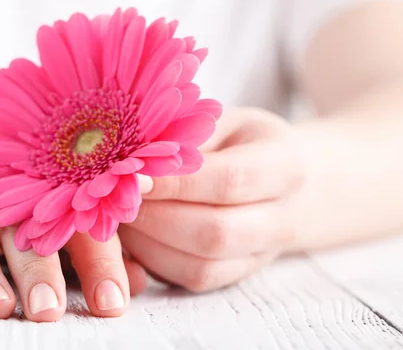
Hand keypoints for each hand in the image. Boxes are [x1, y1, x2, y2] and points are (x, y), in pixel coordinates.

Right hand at [0, 186, 147, 321]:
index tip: (113, 305)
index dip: (99, 266)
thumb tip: (141, 280)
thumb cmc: (15, 218)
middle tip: (50, 311)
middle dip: (40, 273)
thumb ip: (94, 255)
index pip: (80, 232)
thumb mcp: (55, 233)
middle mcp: (5, 206)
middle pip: (26, 235)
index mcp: (46, 206)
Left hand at [118, 108, 305, 291]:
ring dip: (148, 245)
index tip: (131, 175)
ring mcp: (262, 255)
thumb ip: (185, 135)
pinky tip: (133, 238)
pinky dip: (154, 263)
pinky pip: (193, 281)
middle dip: (154, 217)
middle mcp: (281, 219)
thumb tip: (129, 153)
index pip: (230, 180)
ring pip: (201, 266)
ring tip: (117, 217)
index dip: (177, 183)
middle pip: (215, 233)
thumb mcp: (222, 121)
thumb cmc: (243, 142)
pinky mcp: (237, 275)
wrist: (289, 184)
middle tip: (113, 199)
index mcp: (285, 167)